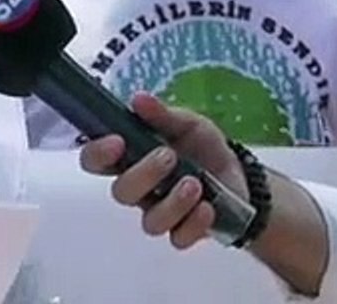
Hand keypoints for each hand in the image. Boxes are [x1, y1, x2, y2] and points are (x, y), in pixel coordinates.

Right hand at [78, 92, 247, 249]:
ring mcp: (159, 213)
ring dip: (172, 203)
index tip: (117, 141)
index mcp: (130, 158)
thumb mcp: (187, 123)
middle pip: (121, 192)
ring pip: (150, 222)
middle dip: (144, 174)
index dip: (97, 154)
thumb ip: (163, 115)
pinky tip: (208, 208)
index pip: (96, 161)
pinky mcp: (184, 232)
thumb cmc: (202, 147)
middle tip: (169, 156)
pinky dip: (193, 224)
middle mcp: (139, 189)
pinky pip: (179, 238)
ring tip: (195, 184)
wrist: (240, 176)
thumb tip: (139, 99)